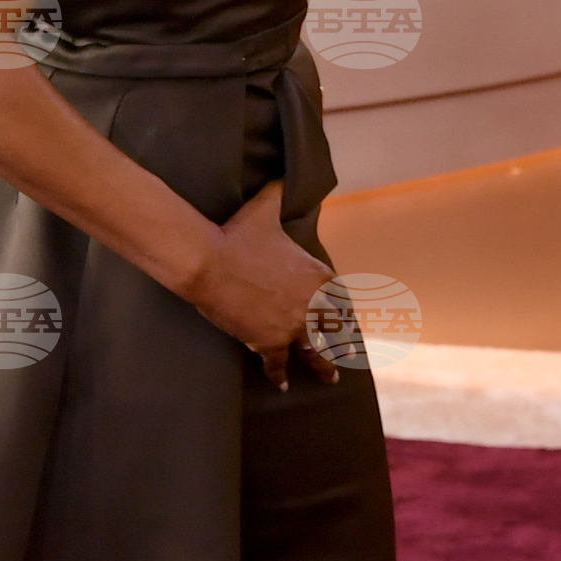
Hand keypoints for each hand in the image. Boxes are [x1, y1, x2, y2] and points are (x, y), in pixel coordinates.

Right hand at [187, 179, 342, 390]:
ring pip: (316, 350)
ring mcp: (293, 325)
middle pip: (333, 327)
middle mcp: (312, 302)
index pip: (338, 296)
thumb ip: (278, 193)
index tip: (345, 317)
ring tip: (330, 379)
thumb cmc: (238, 232)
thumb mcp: (264, 209)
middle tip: (350, 353)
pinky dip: (280, 375)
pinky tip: (283, 385)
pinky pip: (279, 363)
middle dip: (342, 341)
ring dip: (324, 366)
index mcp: (317, 274)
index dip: (342, 308)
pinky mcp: (269, 341)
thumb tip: (282, 175)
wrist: (210, 259)